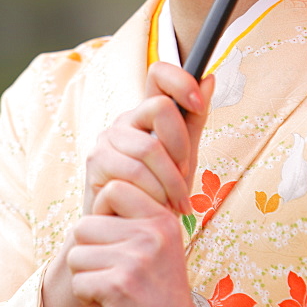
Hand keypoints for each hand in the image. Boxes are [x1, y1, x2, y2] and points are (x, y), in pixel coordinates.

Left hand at [68, 180, 222, 306]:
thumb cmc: (162, 289)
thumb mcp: (162, 243)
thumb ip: (135, 217)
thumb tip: (98, 193)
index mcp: (161, 217)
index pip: (113, 188)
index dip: (101, 212)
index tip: (112, 237)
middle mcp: (150, 233)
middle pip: (84, 225)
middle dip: (88, 252)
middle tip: (111, 270)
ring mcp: (135, 260)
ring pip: (75, 255)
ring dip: (86, 277)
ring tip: (112, 287)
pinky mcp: (120, 287)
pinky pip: (78, 283)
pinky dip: (87, 298)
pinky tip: (111, 304)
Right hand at [82, 62, 214, 214]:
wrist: (128, 233)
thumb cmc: (158, 194)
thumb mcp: (184, 157)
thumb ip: (194, 119)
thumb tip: (210, 78)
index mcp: (147, 113)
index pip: (160, 73)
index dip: (181, 80)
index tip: (198, 104)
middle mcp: (125, 119)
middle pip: (160, 107)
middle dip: (181, 146)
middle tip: (185, 176)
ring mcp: (107, 138)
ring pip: (150, 146)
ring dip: (171, 182)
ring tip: (176, 203)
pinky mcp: (95, 161)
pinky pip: (135, 171)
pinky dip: (154, 194)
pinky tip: (157, 208)